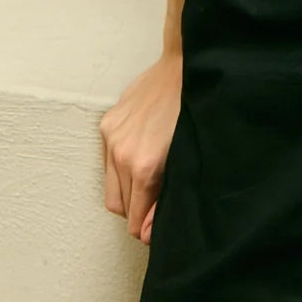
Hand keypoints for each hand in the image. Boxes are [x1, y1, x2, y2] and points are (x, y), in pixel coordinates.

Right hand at [99, 48, 183, 244]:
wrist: (183, 68)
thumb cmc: (194, 112)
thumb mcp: (187, 160)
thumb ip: (166, 199)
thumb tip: (148, 233)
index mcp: (145, 167)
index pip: (134, 220)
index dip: (146, 227)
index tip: (156, 226)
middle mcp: (122, 155)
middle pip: (121, 208)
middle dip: (137, 212)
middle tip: (155, 204)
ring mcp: (112, 138)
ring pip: (110, 189)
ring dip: (126, 193)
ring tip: (148, 184)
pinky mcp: (107, 125)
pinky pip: (107, 163)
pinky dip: (120, 170)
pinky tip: (139, 160)